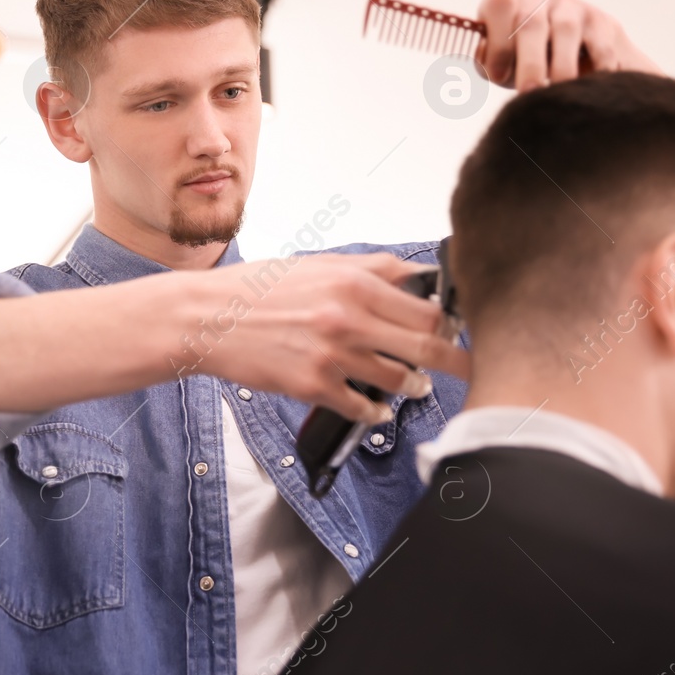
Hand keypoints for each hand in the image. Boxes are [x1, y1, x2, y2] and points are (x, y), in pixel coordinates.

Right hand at [194, 253, 469, 424]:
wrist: (207, 317)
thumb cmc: (258, 289)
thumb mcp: (318, 264)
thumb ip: (369, 269)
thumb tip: (413, 273)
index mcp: (354, 283)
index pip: (425, 307)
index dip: (449, 323)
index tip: (456, 331)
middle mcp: (349, 318)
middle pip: (425, 346)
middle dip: (454, 361)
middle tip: (467, 368)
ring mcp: (332, 355)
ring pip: (399, 379)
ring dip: (415, 386)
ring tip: (417, 386)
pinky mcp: (313, 385)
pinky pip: (362, 406)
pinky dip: (376, 411)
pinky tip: (377, 408)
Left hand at [474, 0, 661, 91]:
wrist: (568, 52)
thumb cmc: (521, 60)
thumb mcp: (499, 63)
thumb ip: (490, 66)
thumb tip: (494, 68)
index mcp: (506, 1)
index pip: (499, 6)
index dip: (498, 42)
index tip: (499, 77)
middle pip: (532, 22)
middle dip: (531, 62)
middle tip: (530, 92)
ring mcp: (572, 5)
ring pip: (566, 30)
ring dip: (563, 66)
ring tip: (560, 94)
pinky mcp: (603, 22)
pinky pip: (601, 46)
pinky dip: (596, 69)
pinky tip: (591, 89)